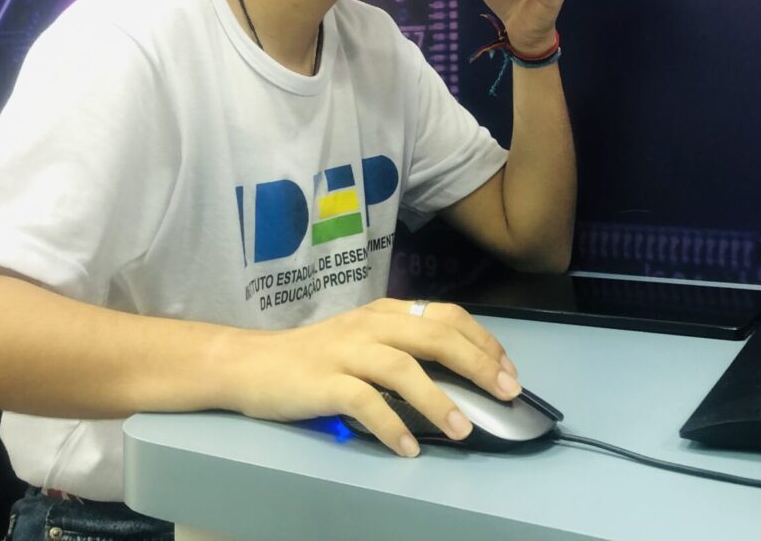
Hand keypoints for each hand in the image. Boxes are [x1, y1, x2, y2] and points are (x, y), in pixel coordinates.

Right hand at [223, 298, 520, 456]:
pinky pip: (364, 402)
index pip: (446, 316)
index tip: (508, 370)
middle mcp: (370, 325)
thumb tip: (460, 374)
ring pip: (402, 367)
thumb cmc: (314, 357)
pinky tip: (409, 448)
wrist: (251, 364)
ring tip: (465, 428)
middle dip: (477, 364)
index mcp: (385, 312)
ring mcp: (345, 352)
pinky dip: (391, 425)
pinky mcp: (323, 381)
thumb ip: (404, 348)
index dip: (483, 341)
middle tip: (506, 393)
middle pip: (434, 336)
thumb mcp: (364, 340)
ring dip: (438, 399)